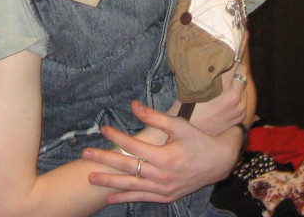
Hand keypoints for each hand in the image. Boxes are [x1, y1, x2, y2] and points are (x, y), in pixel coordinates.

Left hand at [81, 100, 240, 204]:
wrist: (218, 162)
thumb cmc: (197, 140)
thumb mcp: (178, 125)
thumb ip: (154, 117)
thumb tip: (133, 105)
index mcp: (165, 157)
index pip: (133, 147)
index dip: (117, 136)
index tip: (103, 128)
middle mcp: (161, 176)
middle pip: (127, 168)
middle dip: (104, 161)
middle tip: (85, 155)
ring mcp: (162, 189)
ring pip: (131, 186)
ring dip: (109, 182)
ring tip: (91, 178)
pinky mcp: (165, 196)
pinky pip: (141, 198)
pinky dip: (125, 198)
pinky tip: (110, 197)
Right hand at [189, 65, 250, 134]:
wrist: (189, 136)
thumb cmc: (187, 108)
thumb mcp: (194, 85)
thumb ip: (207, 72)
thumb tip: (211, 59)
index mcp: (224, 85)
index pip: (235, 63)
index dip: (228, 59)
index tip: (223, 58)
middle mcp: (235, 95)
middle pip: (242, 72)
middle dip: (234, 70)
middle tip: (223, 70)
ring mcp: (239, 107)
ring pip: (243, 87)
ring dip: (236, 84)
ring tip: (223, 86)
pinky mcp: (240, 117)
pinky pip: (243, 100)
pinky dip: (237, 97)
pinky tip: (225, 99)